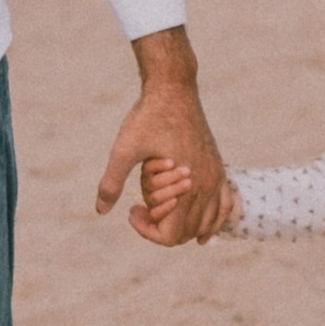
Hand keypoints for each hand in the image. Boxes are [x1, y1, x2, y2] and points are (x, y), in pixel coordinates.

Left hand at [96, 27, 228, 240]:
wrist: (174, 89)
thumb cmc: (149, 118)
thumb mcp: (124, 149)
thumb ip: (111, 182)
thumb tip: (100, 211)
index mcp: (186, 187)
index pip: (170, 236)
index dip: (146, 230)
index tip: (132, 208)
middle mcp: (206, 186)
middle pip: (186, 233)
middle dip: (161, 226)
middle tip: (140, 204)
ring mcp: (216, 177)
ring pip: (206, 224)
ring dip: (183, 225)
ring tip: (161, 207)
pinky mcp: (218, 168)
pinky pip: (224, 206)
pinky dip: (213, 222)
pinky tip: (201, 231)